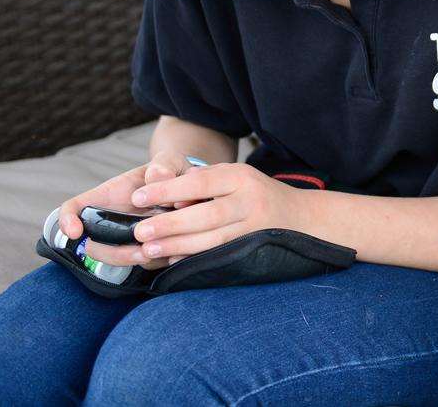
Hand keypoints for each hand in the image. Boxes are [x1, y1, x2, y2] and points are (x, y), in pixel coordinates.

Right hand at [56, 150, 207, 271]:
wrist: (193, 187)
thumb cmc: (172, 172)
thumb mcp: (169, 161)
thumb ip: (164, 165)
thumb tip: (158, 177)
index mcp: (110, 195)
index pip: (74, 207)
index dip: (66, 220)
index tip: (75, 232)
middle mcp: (114, 220)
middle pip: (96, 246)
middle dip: (116, 253)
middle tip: (142, 251)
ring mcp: (130, 237)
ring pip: (120, 258)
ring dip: (136, 259)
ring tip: (159, 252)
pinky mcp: (152, 250)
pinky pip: (148, 264)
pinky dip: (160, 261)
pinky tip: (177, 255)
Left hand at [124, 162, 308, 266]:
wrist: (300, 217)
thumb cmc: (255, 194)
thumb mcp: (235, 177)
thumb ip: (203, 182)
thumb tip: (161, 187)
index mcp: (241, 177)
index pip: (199, 182)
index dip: (167, 190)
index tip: (138, 198)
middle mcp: (250, 200)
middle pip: (206, 214)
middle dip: (170, 223)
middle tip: (139, 230)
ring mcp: (255, 228)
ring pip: (212, 239)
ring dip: (178, 245)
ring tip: (148, 249)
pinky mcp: (254, 249)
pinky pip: (220, 255)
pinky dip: (194, 258)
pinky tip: (173, 260)